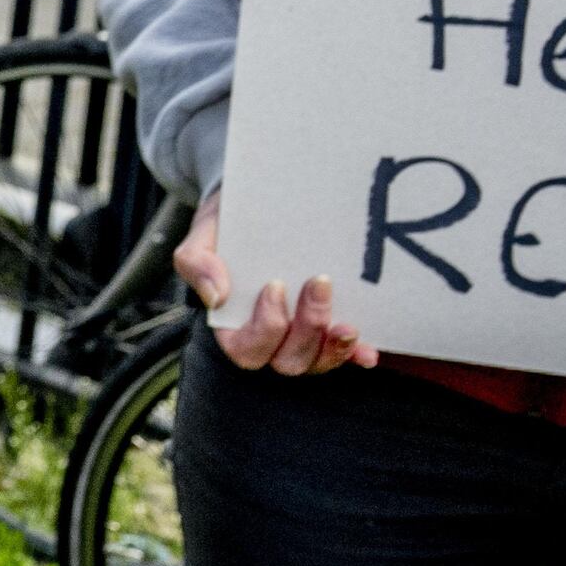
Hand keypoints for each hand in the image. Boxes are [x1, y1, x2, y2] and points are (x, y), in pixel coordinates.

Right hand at [173, 189, 376, 376]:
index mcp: (232, 323)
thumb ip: (197, 262)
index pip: (246, 350)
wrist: (262, 203)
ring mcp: (300, 335)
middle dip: (307, 330)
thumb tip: (218, 296)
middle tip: (319, 284)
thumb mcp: (205, 234)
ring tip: (347, 322)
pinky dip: (356, 355)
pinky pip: (344, 354)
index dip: (265, 329)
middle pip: (287, 361)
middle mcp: (268, 337)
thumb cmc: (229, 224)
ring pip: (315, 362)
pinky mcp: (328, 326)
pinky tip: (368, 352)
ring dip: (333, 347)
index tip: (275, 286)